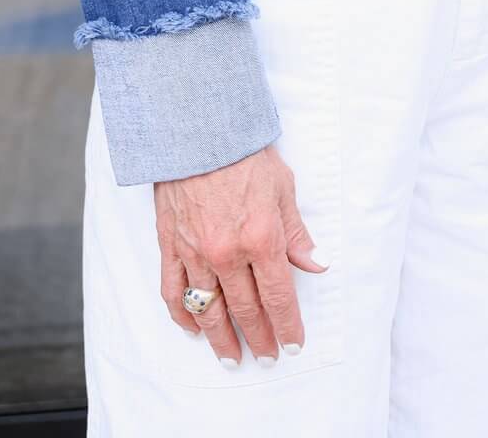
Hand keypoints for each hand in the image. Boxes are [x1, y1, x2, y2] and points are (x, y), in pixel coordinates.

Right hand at [155, 142, 324, 367]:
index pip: (278, 297)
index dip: (287, 326)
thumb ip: (297, 233)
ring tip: (232, 358)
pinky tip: (193, 329)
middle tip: (268, 358)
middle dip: (259, 338)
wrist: (199, 128)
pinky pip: (173, 293)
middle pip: (245, 310)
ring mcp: (195, 253)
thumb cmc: (245, 153)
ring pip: (208, 310)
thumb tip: (317, 265)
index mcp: (261, 238)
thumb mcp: (283, 188)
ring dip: (221, 339)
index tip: (293, 345)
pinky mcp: (170, 246)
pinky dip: (183, 316)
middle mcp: (227, 253)